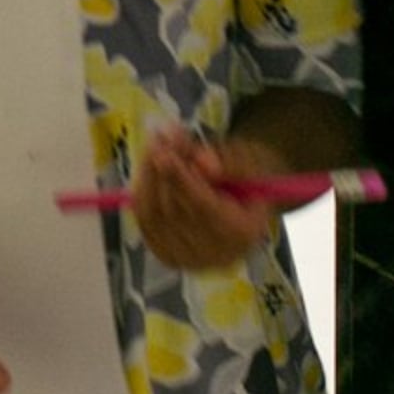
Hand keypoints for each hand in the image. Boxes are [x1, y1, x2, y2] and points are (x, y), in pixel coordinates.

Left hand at [129, 126, 279, 273]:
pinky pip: (144, 220)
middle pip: (175, 212)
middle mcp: (214, 254)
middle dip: (161, 170)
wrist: (242, 212)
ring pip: (154, 215)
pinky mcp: (165, 254)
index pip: (204, 208)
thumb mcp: (251, 162)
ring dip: (148, 175)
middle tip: (158, 136)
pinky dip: (142, 189)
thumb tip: (203, 163)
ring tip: (155, 144)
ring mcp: (187, 258)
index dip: (181, 179)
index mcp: (242, 234)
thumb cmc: (246, 181)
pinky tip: (149, 166)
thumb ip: (230, 161)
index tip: (165, 152)